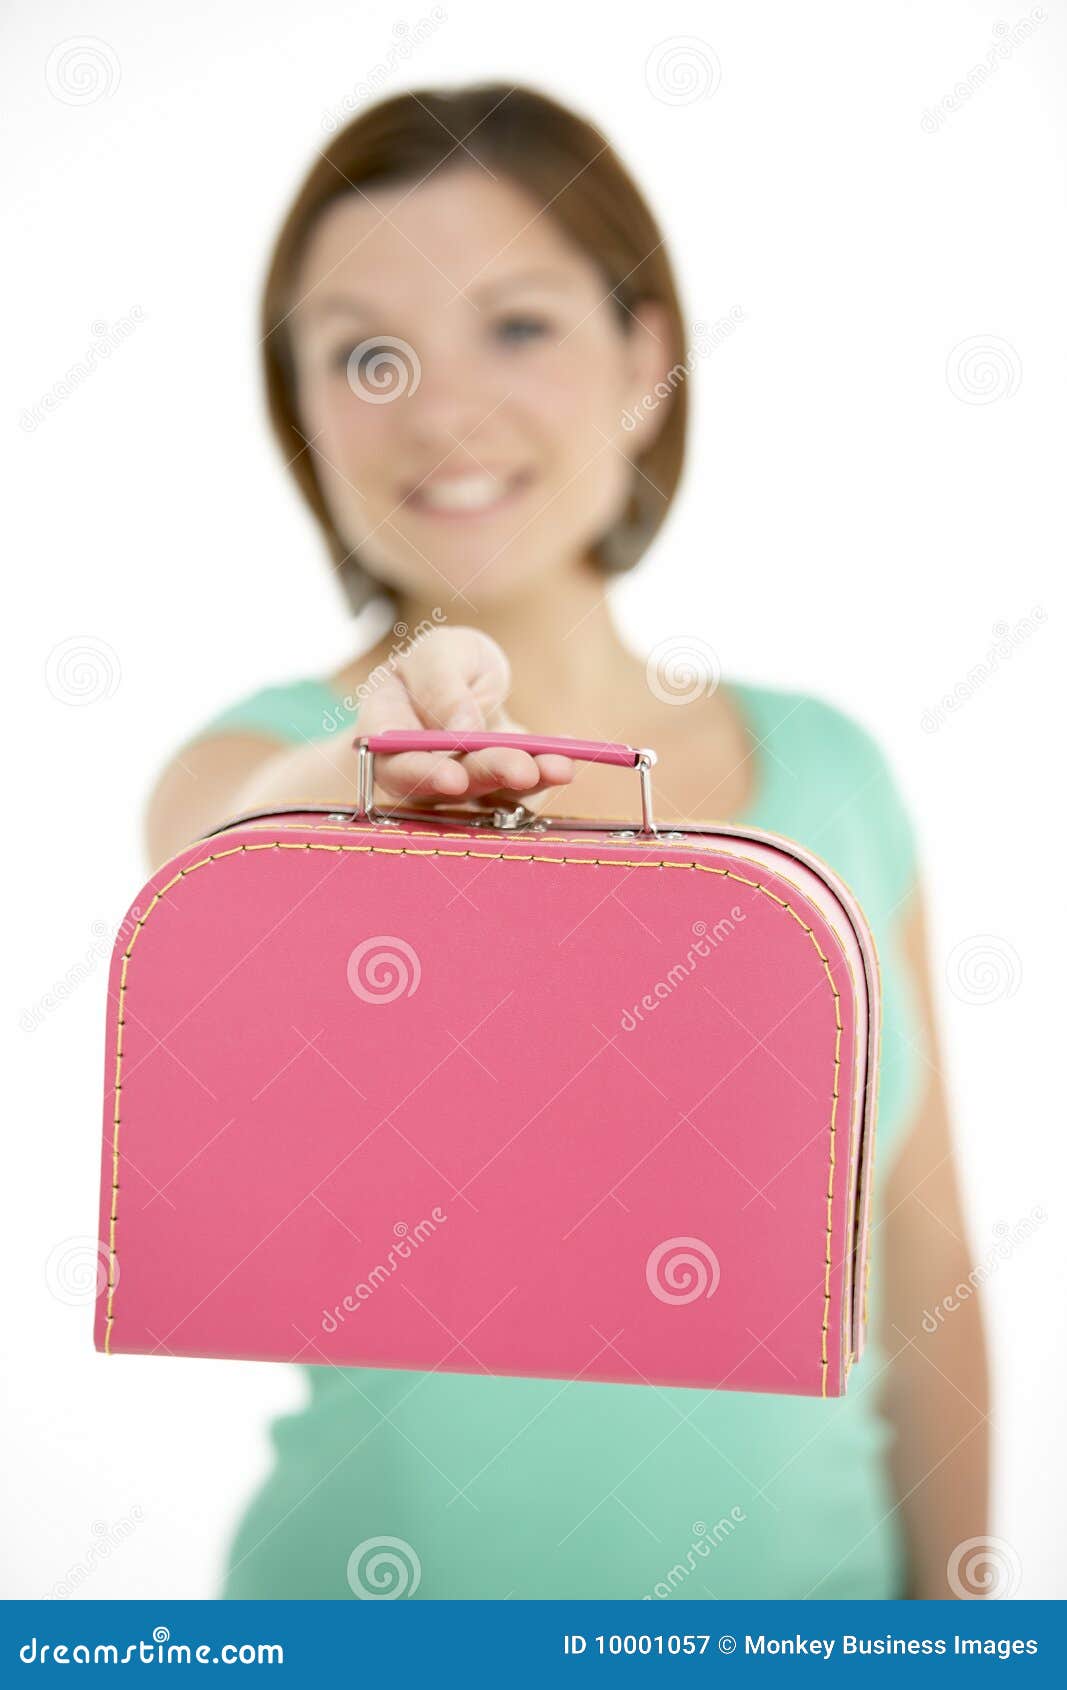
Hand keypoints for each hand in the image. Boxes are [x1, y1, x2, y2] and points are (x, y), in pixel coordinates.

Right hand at [356, 627, 576, 812]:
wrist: (472, 685)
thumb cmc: (447, 666)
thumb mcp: (442, 653)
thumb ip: (441, 683)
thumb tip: (461, 728)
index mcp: (385, 729)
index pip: (391, 760)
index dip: (421, 774)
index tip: (455, 777)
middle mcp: (417, 771)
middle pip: (443, 786)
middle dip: (486, 775)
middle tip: (521, 769)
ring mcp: (458, 791)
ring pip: (486, 796)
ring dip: (523, 783)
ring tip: (557, 766)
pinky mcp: (495, 797)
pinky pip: (519, 794)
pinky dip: (545, 777)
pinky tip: (564, 760)